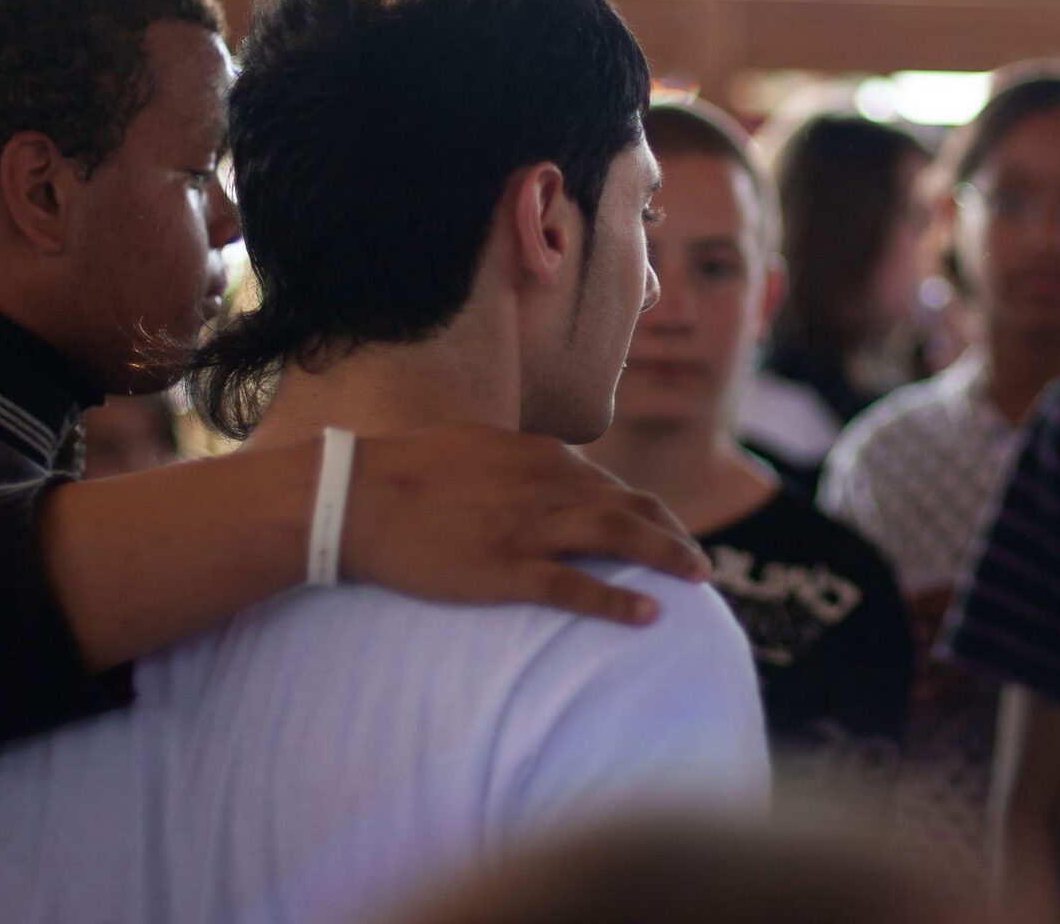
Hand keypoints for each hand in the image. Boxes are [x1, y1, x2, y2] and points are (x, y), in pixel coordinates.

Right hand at [337, 423, 709, 623]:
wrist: (358, 495)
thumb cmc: (408, 469)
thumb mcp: (479, 447)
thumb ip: (520, 461)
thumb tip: (544, 469)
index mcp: (542, 457)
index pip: (611, 486)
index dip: (645, 512)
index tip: (663, 532)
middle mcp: (549, 487)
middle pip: (632, 508)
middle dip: (672, 534)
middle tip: (700, 562)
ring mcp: (531, 528)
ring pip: (619, 538)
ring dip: (667, 556)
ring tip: (699, 577)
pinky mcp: (507, 569)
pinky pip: (576, 586)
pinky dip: (617, 599)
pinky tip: (649, 613)